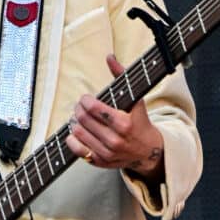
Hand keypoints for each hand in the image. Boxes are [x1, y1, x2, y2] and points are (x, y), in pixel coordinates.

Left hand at [65, 54, 164, 181]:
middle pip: (83, 119)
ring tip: (78, 118)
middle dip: (78, 109)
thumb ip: (121, 76)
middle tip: (80, 106)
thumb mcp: (136, 98)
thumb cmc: (139, 121)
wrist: (147, 150)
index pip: (94, 108)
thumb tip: (109, 57)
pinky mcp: (100, 162)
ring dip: (74, 122)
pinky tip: (76, 132)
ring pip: (78, 133)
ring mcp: (107, 153)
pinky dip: (72, 139)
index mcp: (124, 124)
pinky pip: (77, 150)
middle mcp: (115, 140)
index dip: (85, 100)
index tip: (86, 98)